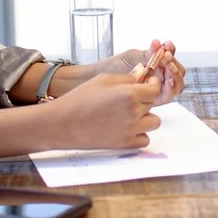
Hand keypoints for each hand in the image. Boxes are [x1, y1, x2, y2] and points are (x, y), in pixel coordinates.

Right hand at [43, 73, 162, 148]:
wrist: (62, 123)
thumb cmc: (79, 99)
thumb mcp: (103, 79)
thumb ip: (127, 77)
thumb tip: (142, 73)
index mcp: (129, 94)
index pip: (155, 89)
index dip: (152, 85)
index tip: (148, 84)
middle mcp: (133, 113)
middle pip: (153, 104)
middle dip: (145, 99)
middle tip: (130, 98)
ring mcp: (130, 130)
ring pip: (154, 122)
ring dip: (145, 117)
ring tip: (129, 113)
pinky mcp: (125, 144)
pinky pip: (144, 139)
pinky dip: (139, 134)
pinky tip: (127, 127)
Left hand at [97, 39, 185, 105]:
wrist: (98, 78)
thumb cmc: (114, 67)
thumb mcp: (133, 56)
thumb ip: (149, 53)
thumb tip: (162, 44)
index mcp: (156, 67)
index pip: (172, 61)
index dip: (173, 52)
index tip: (168, 44)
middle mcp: (159, 79)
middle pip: (179, 74)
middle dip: (175, 64)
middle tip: (166, 56)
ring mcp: (156, 91)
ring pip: (176, 86)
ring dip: (174, 74)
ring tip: (166, 63)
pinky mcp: (151, 101)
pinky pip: (166, 96)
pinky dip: (168, 87)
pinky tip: (164, 78)